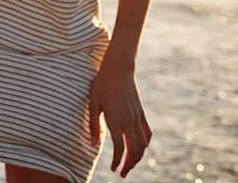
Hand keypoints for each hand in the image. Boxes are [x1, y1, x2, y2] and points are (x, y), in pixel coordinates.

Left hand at [89, 52, 151, 177]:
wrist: (118, 69)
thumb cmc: (101, 84)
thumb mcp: (93, 103)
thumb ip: (94, 125)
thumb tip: (93, 144)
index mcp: (116, 119)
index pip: (119, 148)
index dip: (117, 161)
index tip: (114, 169)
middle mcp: (129, 121)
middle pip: (133, 150)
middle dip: (129, 165)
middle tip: (122, 173)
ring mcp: (137, 117)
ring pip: (142, 144)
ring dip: (137, 157)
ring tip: (130, 164)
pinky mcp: (141, 113)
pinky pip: (147, 133)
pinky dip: (145, 144)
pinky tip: (140, 148)